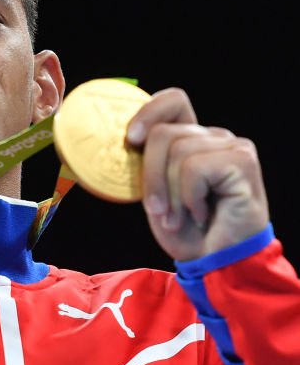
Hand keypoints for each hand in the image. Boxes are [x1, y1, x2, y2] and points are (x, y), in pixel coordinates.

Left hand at [126, 88, 269, 261]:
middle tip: (161, 210)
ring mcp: (232, 146)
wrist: (213, 263)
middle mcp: (214, 137)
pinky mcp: (242, 161)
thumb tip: (121, 141)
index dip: (148, 111)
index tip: (132, 140)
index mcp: (192, 139)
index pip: (173, 100)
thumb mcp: (153, 192)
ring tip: (182, 217)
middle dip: (151, 177)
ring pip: (176, 151)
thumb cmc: (183, 229)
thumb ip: (145, 162)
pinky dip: (189, 197)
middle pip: (162, 133)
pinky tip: (204, 213)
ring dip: (171, 194)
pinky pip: (193, 168)